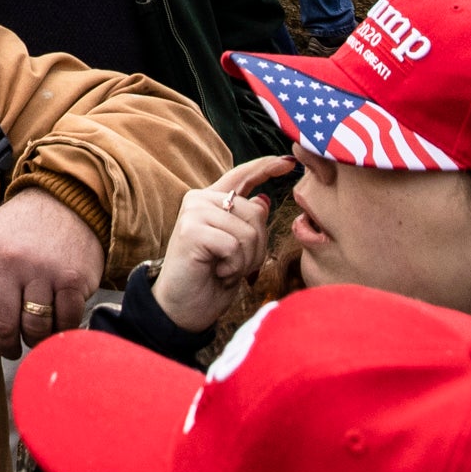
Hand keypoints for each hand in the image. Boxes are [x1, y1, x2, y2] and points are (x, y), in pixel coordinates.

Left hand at [0, 185, 107, 361]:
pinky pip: (64, 322)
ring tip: (33, 337)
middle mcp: (9, 261)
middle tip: (10, 351)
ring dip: (33, 341)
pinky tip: (57, 325)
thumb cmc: (23, 228)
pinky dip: (61, 331)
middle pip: (1, 324)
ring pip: (33, 328)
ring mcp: (42, 270)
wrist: (67, 201)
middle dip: (5, 347)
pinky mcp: (72, 279)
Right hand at [152, 154, 291, 332]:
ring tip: (224, 269)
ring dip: (244, 260)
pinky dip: (233, 266)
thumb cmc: (209, 280)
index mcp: (211, 202)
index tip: (287, 162)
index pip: (241, 177)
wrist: (183, 309)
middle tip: (234, 265)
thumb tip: (263, 200)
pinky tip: (217, 272)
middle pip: (255, 213)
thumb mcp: (237, 251)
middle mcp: (200, 200)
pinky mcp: (191, 230)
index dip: (265, 168)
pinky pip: (234, 245)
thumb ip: (246, 223)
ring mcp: (193, 212)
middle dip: (256, 247)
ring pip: (247, 231)